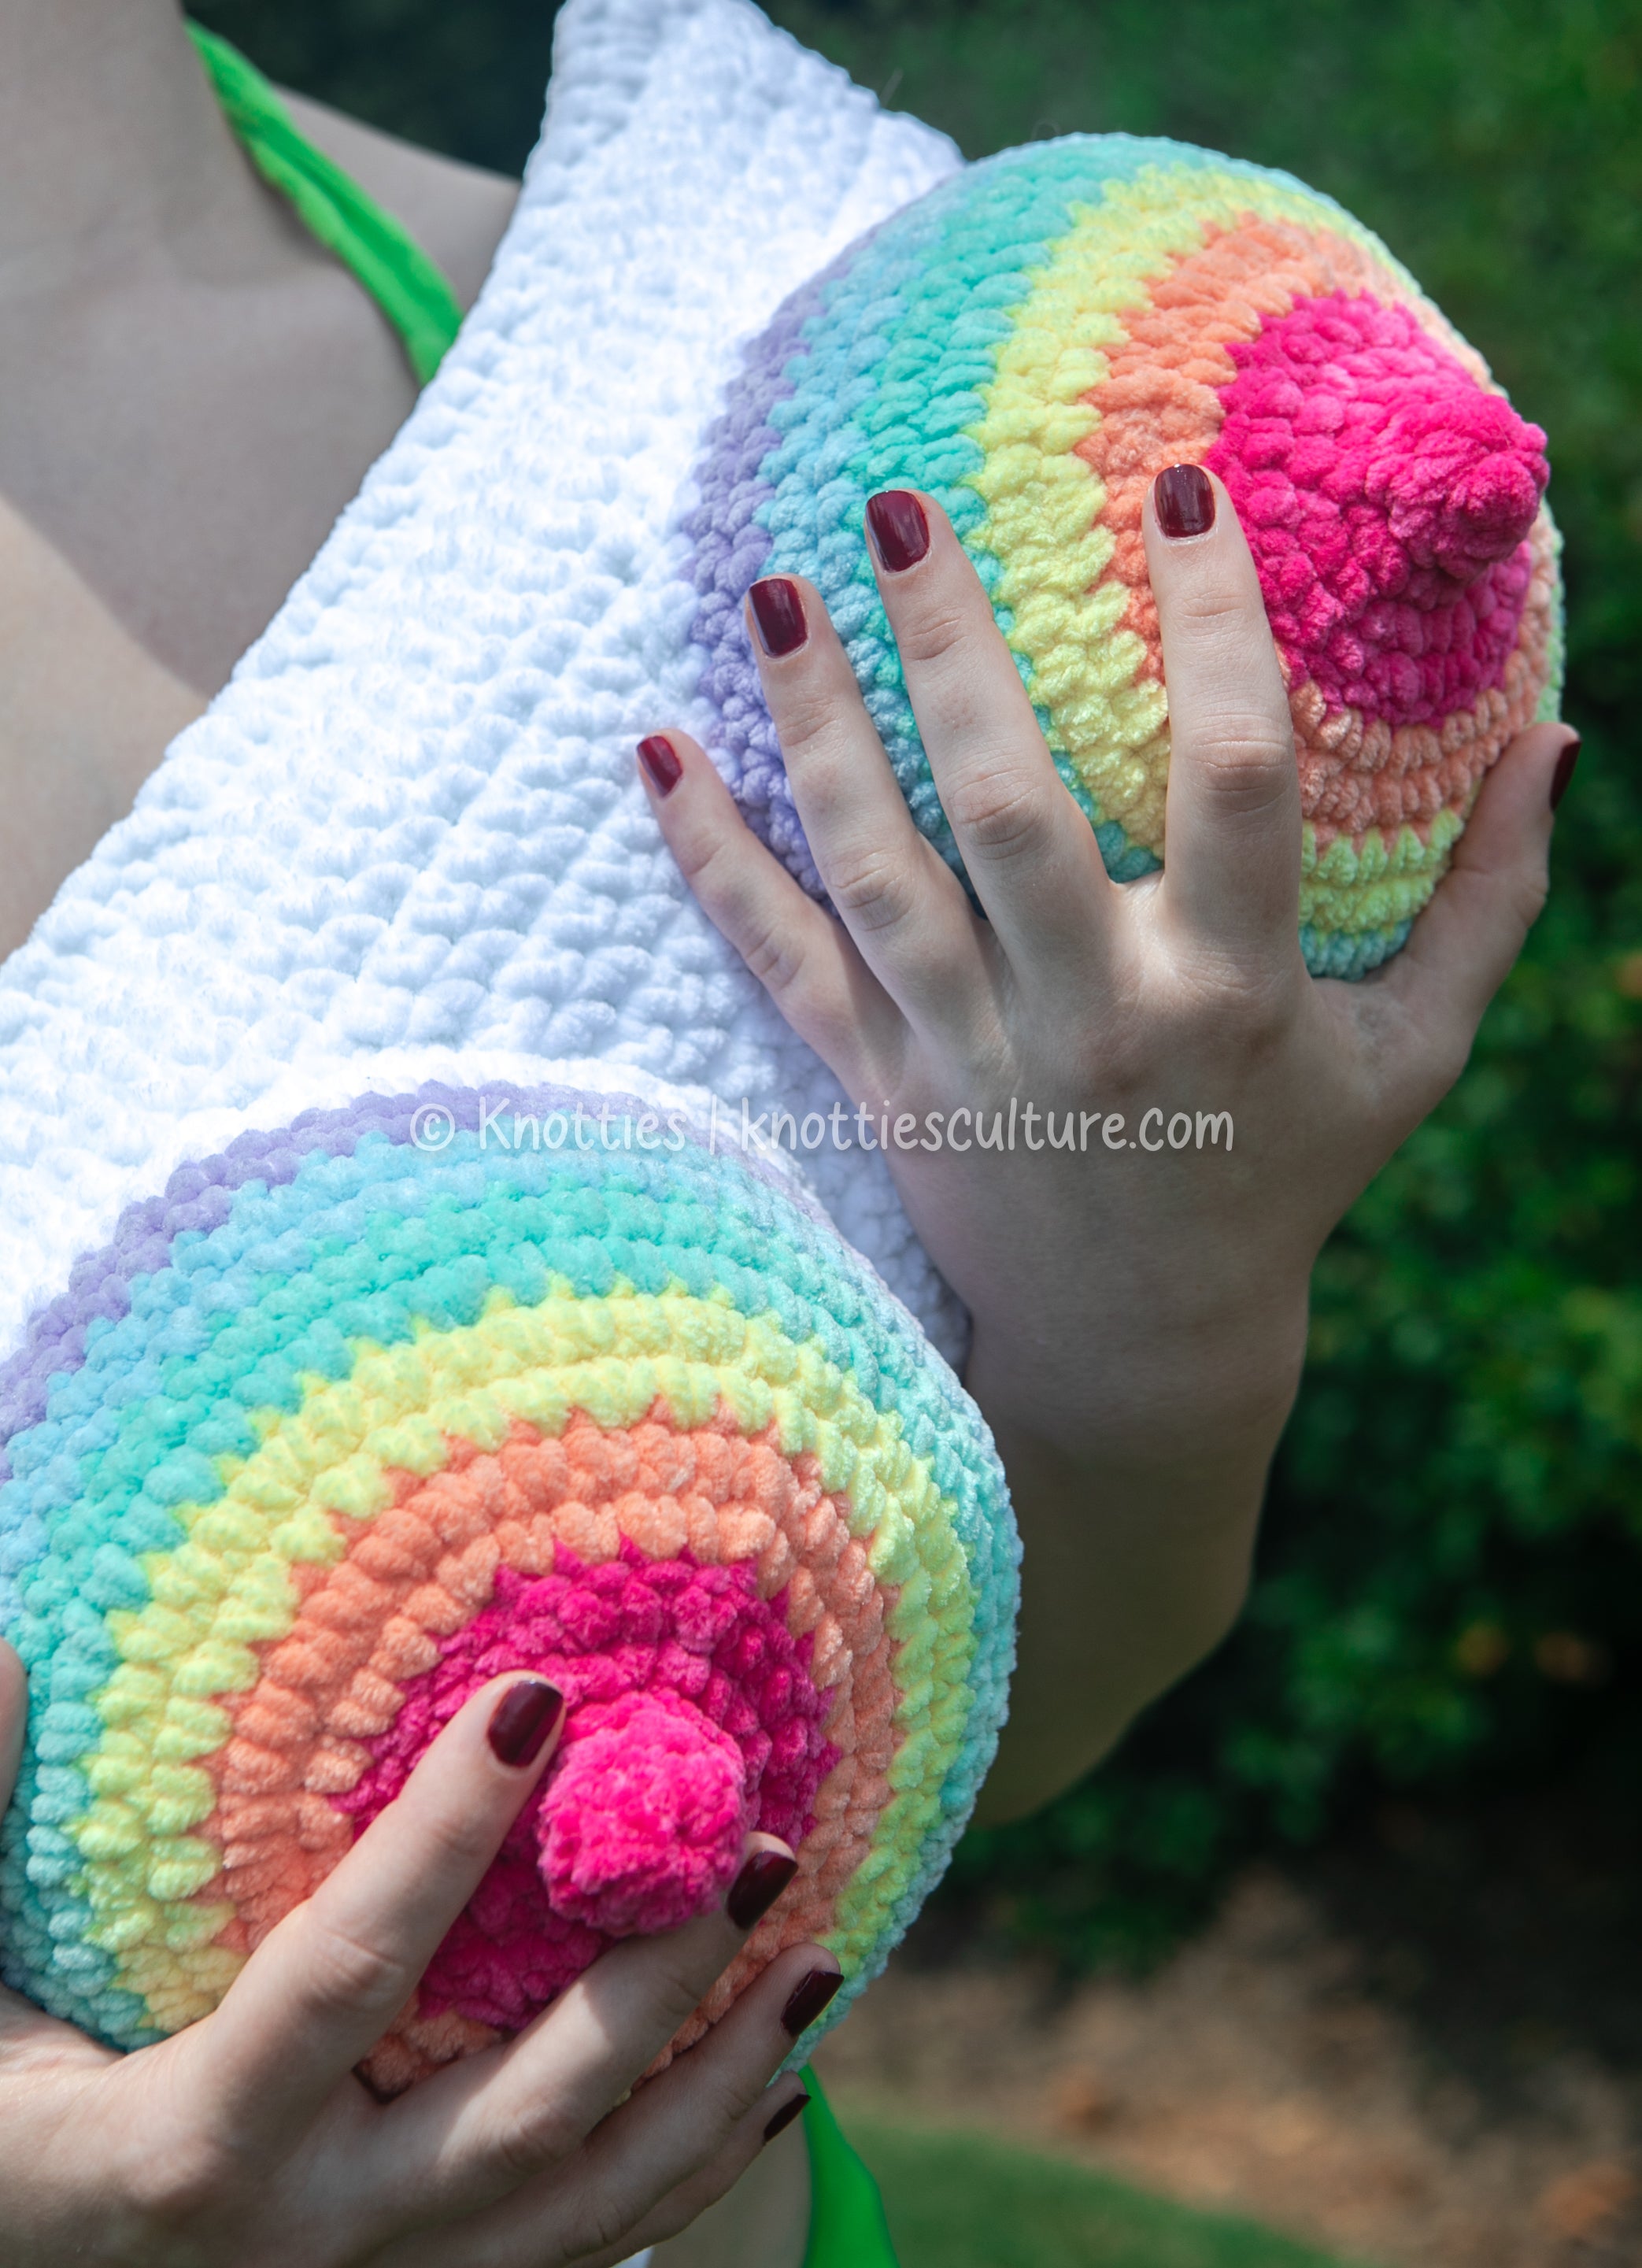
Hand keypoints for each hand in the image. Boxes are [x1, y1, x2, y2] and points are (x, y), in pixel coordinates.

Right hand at [0, 1637, 823, 2265]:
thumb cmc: (1, 2149)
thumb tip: (7, 1657)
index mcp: (192, 2147)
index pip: (347, 1971)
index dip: (442, 1835)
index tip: (539, 1697)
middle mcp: (314, 2237)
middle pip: (523, 2114)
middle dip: (654, 1979)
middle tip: (753, 1835)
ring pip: (591, 2204)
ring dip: (719, 2075)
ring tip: (818, 1948)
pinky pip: (594, 2254)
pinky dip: (699, 2166)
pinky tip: (777, 2078)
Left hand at [638, 472, 1576, 1818]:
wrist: (1142, 1341)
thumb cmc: (1282, 1174)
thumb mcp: (1412, 1057)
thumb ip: (1487, 903)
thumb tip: (1556, 737)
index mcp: (1232, 992)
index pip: (1233, 776)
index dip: (1213, 626)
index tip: (1179, 486)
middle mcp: (1091, 1017)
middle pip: (1009, 810)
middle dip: (952, 651)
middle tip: (902, 503)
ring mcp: (970, 1057)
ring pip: (874, 870)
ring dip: (815, 726)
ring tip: (771, 584)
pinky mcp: (881, 1090)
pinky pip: (781, 961)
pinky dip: (714, 859)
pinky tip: (656, 751)